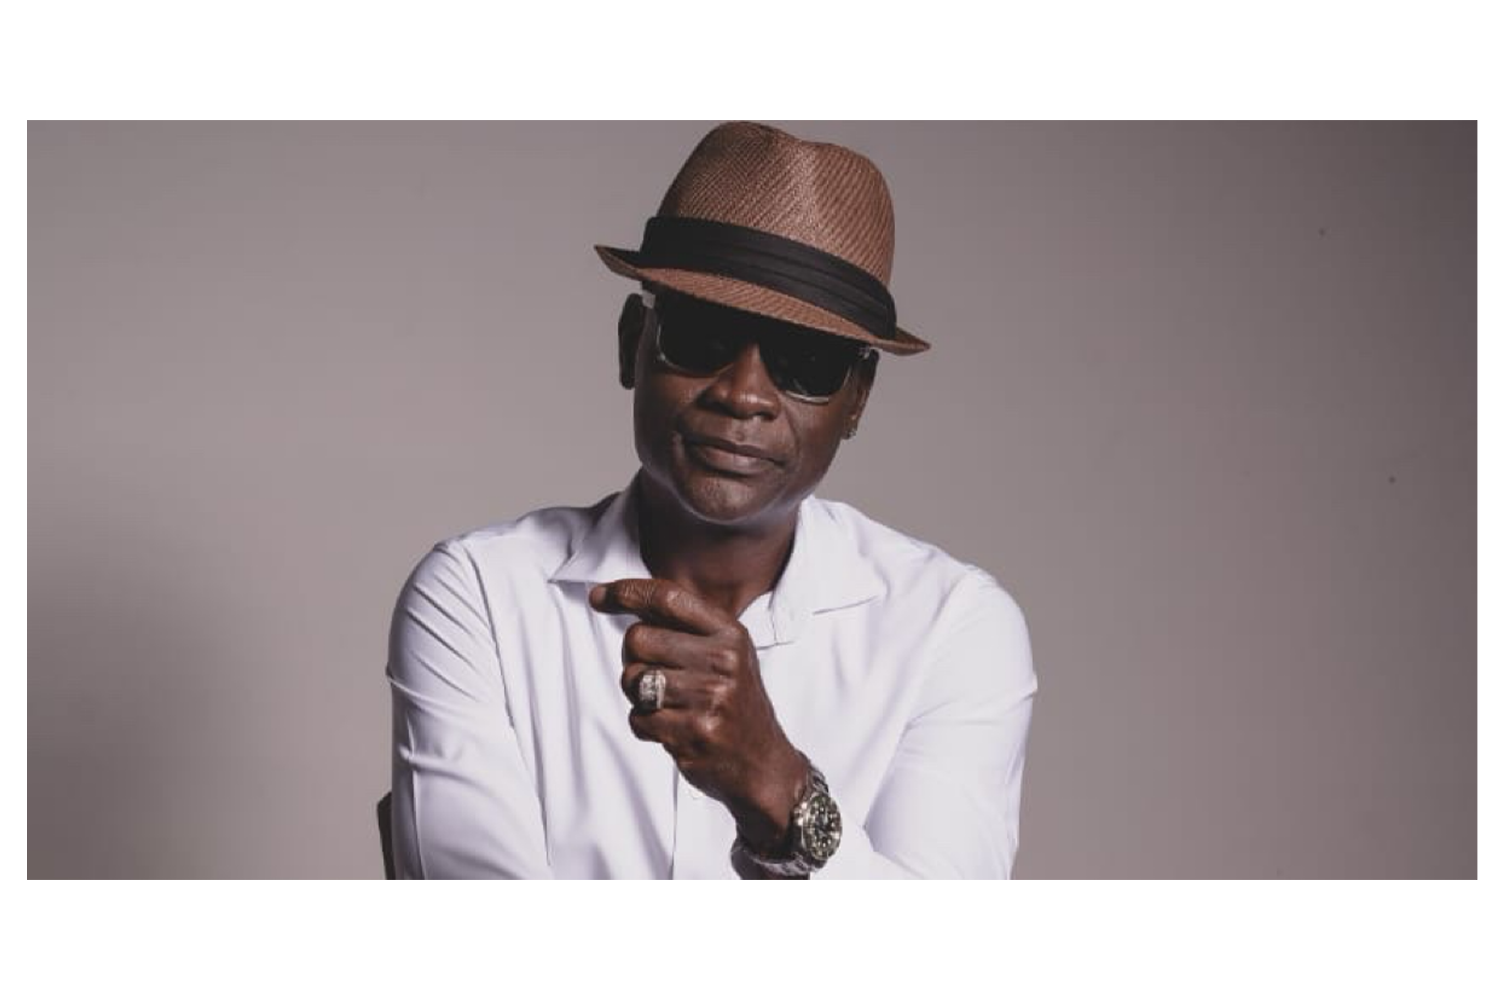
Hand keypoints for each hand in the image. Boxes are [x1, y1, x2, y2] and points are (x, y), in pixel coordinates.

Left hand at [588, 578, 809, 851]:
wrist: (762, 763)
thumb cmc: (735, 703)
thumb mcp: (726, 653)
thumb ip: (682, 625)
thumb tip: (612, 595)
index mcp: (730, 634)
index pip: (668, 598)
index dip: (627, 592)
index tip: (599, 595)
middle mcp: (722, 661)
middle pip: (638, 639)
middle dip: (634, 658)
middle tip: (658, 676)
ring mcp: (709, 698)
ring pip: (632, 679)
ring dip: (639, 695)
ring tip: (669, 705)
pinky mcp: (692, 732)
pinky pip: (637, 718)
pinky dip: (646, 725)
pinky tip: (673, 727)